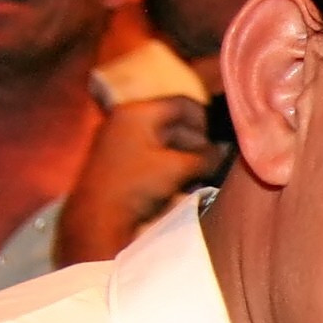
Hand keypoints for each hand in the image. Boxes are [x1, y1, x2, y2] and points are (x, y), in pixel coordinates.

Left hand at [58, 96, 223, 264]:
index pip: (182, 104)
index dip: (207, 121)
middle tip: (215, 162)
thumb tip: (225, 152)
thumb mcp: (177, 169)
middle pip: (174, 122)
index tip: (220, 142)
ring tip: (202, 175)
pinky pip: (153, 153)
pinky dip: (171, 164)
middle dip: (198, 142)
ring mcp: (121, 138)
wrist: (97, 218)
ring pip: (165, 140)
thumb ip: (206, 157)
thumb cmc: (136, 185)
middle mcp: (127, 118)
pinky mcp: (119, 158)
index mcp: (138, 112)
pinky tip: (184, 182)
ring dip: (187, 156)